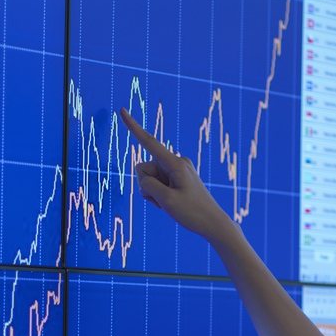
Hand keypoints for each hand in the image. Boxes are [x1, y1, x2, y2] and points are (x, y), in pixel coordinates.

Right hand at [124, 107, 238, 246]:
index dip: (133, 127)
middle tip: (165, 201)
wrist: (213, 224)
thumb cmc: (193, 213)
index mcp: (175, 163)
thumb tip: (144, 178)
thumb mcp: (166, 201)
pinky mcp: (177, 177)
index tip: (121, 110)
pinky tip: (172, 202)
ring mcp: (177, 169)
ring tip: (170, 203)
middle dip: (147, 186)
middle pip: (144, 169)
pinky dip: (159, 194)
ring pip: (149, 178)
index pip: (149, 142)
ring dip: (153, 193)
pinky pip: (157, 183)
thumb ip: (148, 185)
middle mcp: (176, 161)